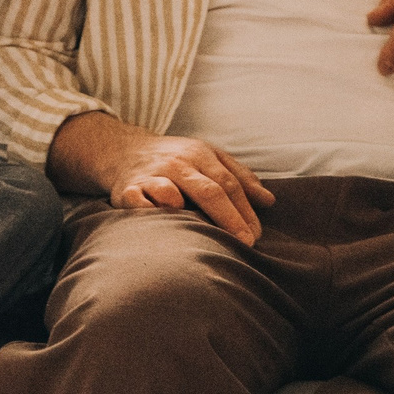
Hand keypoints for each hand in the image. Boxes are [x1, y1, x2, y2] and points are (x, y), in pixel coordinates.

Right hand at [97, 126, 277, 245]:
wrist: (123, 149)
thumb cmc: (176, 159)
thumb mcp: (209, 157)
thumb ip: (240, 177)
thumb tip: (269, 202)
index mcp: (200, 155)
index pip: (229, 184)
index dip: (244, 210)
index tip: (256, 236)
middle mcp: (177, 163)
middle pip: (208, 191)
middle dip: (229, 218)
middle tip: (245, 244)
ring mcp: (151, 175)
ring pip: (171, 193)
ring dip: (186, 212)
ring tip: (203, 236)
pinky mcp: (127, 190)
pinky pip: (138, 203)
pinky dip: (150, 212)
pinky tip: (162, 225)